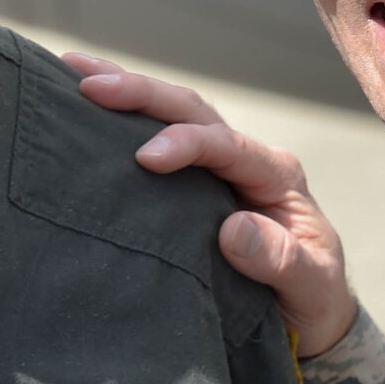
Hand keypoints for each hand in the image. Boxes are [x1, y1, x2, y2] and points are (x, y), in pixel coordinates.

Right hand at [64, 52, 357, 356]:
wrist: (309, 314)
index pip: (227, 146)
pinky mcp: (193, 179)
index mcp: (276, 175)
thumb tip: (234, 229)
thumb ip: (281, 260)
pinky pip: (157, 138)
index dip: (186, 144)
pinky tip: (83, 104)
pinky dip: (122, 118)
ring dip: (126, 90)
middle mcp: (245, 158)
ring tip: (72, 68)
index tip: (145, 158)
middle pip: (193, 110)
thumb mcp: (310, 288)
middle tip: (91, 86)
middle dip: (143, 94)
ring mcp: (217, 165)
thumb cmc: (312, 299)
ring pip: (172, 113)